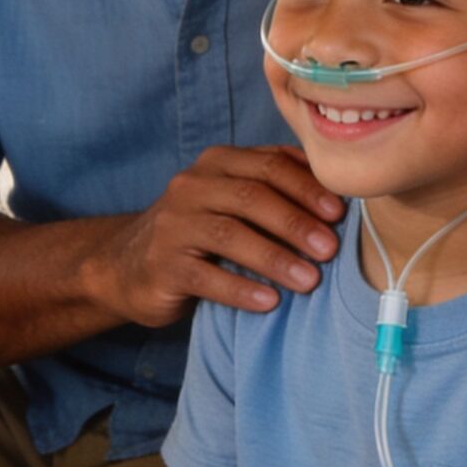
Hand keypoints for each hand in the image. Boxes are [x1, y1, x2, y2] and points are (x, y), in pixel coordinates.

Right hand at [89, 145, 343, 327]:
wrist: (126, 265)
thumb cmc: (199, 230)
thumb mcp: (231, 198)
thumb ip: (273, 185)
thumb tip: (337, 190)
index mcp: (217, 162)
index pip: (268, 166)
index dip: (306, 188)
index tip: (339, 214)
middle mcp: (191, 186)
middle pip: (252, 197)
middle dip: (296, 223)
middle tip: (330, 250)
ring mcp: (173, 224)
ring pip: (230, 235)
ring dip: (275, 258)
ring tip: (310, 280)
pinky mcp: (162, 265)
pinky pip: (205, 276)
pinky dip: (241, 290)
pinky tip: (269, 303)